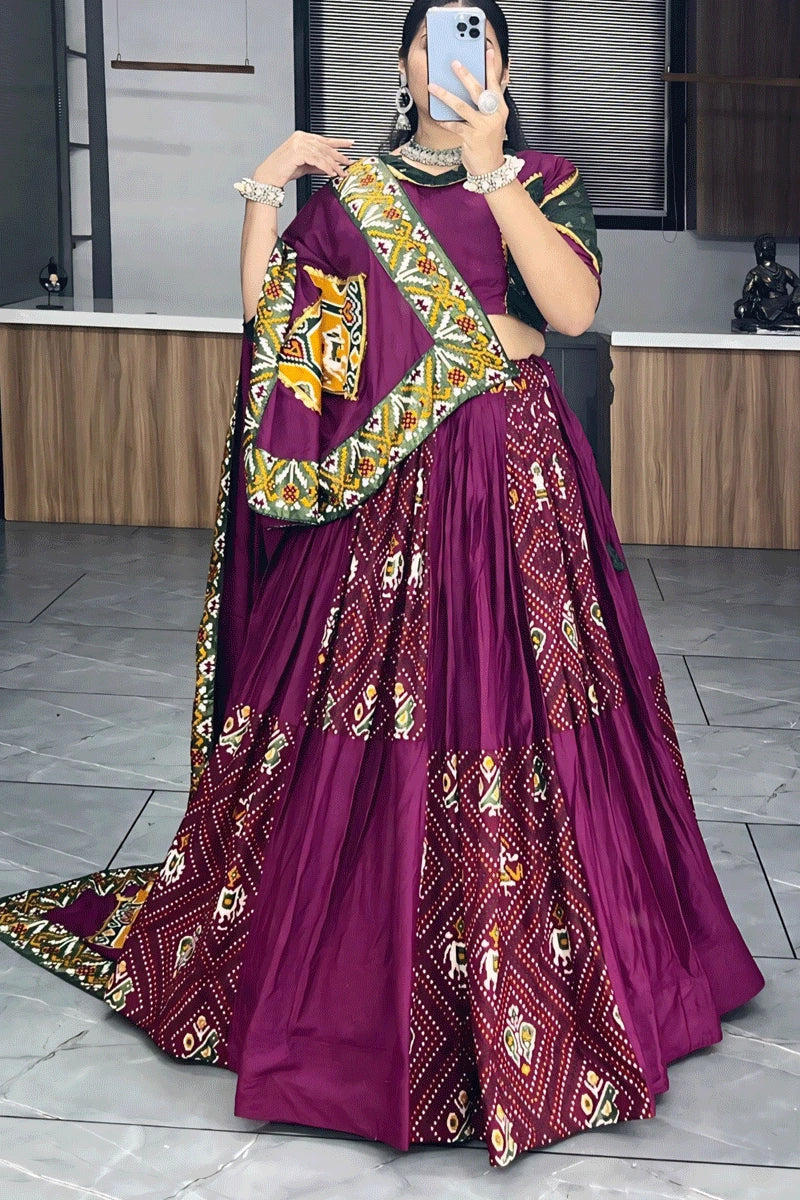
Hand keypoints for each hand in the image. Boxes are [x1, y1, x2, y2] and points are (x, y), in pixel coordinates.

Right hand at [253, 131, 355, 187]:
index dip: (339, 142)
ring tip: (341, 173)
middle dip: (339, 156)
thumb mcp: (305, 166)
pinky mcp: (298, 152)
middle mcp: (301, 138)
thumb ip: (317, 164)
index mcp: (302, 137)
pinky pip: (317, 160)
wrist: (269, 177)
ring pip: (322, 154)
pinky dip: (325, 167)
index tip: (350, 144)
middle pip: (325, 147)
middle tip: (349, 163)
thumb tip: (331, 167)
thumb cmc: (283, 171)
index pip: (324, 139)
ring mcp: (299, 143)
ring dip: (334, 165)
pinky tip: (331, 173)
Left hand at [427, 45, 507, 176]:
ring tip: (433, 86)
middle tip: (454, 62)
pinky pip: (455, 126)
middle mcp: (493, 116)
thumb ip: (494, 101)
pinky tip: (437, 115)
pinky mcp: (471, 138)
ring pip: (462, 107)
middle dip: (465, 75)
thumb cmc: (489, 142)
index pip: (495, 84)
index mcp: (500, 109)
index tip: (488, 51)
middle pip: (478, 91)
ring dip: (446, 95)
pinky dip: (445, 121)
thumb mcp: (495, 120)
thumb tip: (496, 81)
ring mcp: (482, 127)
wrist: (491, 168)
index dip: (491, 67)